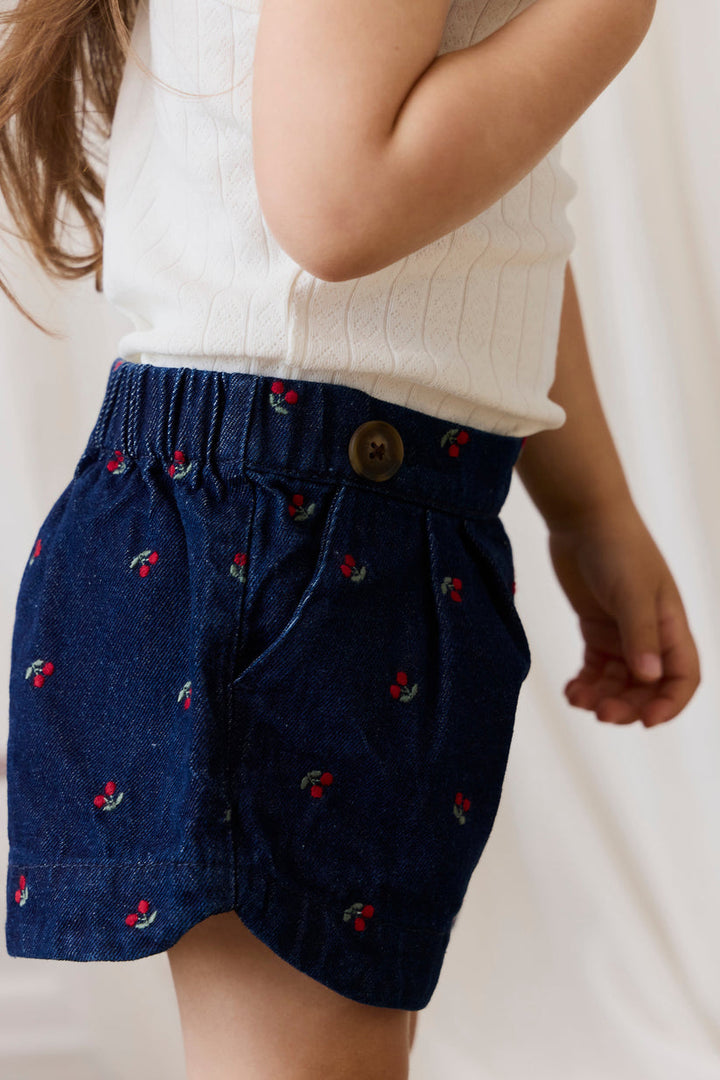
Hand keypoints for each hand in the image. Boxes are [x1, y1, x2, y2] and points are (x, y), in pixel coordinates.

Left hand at [547, 508, 700, 727]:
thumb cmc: (616, 548)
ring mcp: (622, 632)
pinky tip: (571, 691)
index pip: (683, 677)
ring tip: (578, 700)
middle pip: (648, 686)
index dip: (670, 703)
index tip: (646, 721)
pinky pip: (595, 669)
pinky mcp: (595, 628)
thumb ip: (640, 635)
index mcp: (671, 626)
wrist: (583, 519)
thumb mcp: (632, 593)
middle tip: (601, 714)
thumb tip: (649, 678)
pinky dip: (586, 684)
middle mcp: (650, 634)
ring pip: (619, 682)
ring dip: (603, 697)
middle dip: (628, 705)